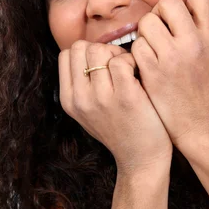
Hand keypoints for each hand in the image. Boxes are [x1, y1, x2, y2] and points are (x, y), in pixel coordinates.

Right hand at [58, 41, 172, 173]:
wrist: (141, 160)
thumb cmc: (118, 130)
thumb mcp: (87, 111)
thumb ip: (81, 85)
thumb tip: (86, 51)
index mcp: (68, 100)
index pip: (67, 54)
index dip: (86, 53)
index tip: (101, 66)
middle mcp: (80, 99)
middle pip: (82, 47)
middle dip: (101, 50)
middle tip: (116, 66)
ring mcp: (101, 98)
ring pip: (100, 50)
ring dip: (118, 55)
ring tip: (128, 71)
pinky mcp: (125, 96)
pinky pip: (122, 60)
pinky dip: (132, 61)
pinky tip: (138, 75)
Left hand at [131, 0, 208, 151]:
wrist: (199, 125)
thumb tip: (199, 3)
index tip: (179, 9)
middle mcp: (193, 42)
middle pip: (168, 1)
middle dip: (161, 11)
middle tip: (161, 26)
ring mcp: (170, 57)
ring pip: (147, 21)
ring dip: (147, 31)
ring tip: (153, 45)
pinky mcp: (151, 71)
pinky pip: (136, 45)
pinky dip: (139, 51)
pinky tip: (146, 62)